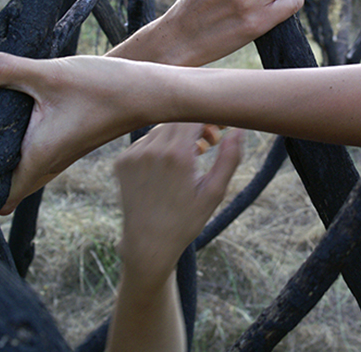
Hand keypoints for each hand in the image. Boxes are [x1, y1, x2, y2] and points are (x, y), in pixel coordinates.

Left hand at [0, 54, 160, 213]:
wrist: (150, 92)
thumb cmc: (106, 89)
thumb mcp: (51, 75)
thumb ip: (4, 71)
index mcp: (38, 157)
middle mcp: (48, 163)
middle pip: (3, 181)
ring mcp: (60, 155)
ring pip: (18, 165)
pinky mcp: (68, 142)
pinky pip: (33, 151)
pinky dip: (17, 138)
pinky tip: (16, 109)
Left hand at [115, 124, 240, 284]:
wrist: (148, 244)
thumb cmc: (186, 220)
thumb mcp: (214, 192)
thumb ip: (229, 158)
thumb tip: (238, 130)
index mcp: (177, 155)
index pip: (195, 115)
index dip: (210, 118)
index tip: (219, 131)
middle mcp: (152, 150)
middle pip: (178, 118)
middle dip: (195, 125)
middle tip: (208, 144)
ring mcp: (133, 155)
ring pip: (160, 128)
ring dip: (177, 135)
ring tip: (190, 157)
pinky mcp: (122, 161)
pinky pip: (145, 141)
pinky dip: (159, 146)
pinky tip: (168, 167)